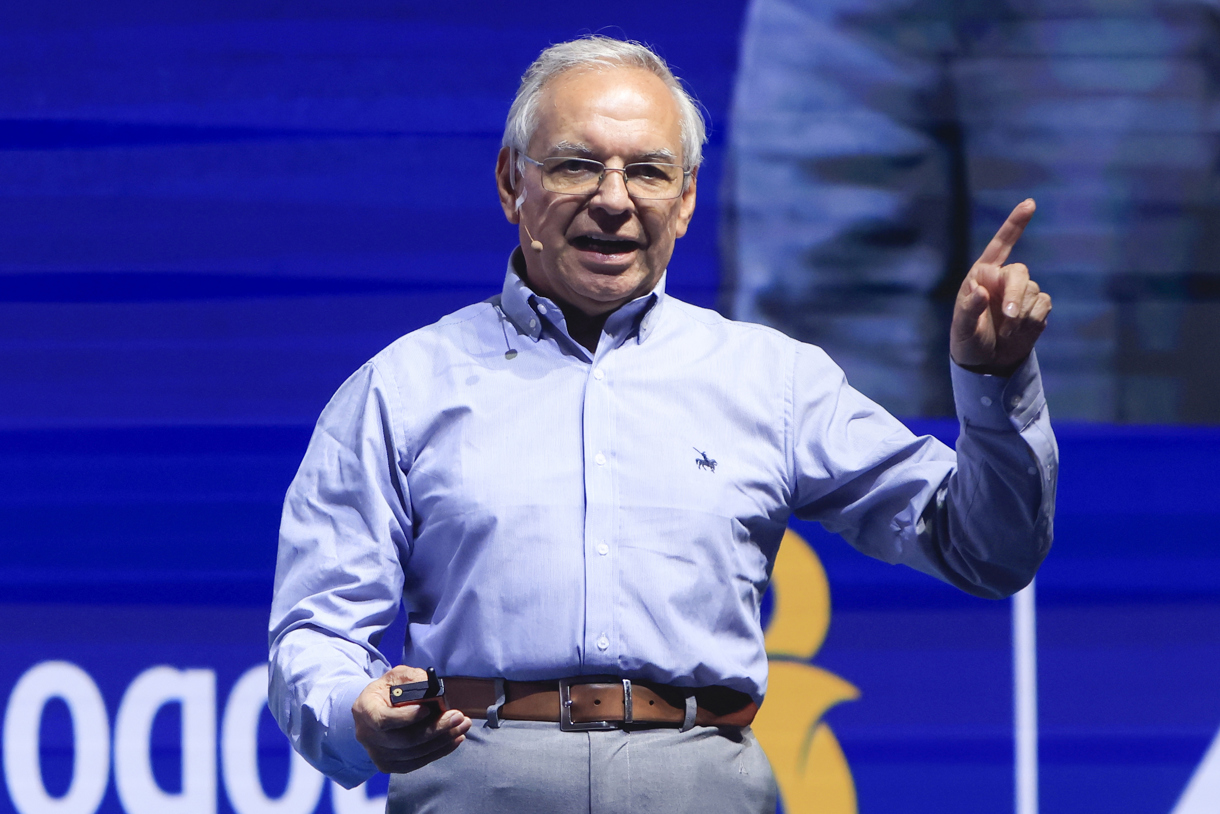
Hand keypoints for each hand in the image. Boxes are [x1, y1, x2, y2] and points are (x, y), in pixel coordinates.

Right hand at [351, 665, 471, 773]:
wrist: (377, 710)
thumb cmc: (390, 690)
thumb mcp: (399, 676)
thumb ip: (413, 679)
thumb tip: (432, 688)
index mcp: (365, 709)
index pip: (384, 720)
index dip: (407, 718)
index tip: (429, 709)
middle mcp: (367, 735)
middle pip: (404, 740)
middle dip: (436, 729)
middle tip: (458, 717)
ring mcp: (377, 754)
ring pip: (414, 754)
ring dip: (443, 740)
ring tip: (463, 726)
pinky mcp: (389, 765)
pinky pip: (417, 762)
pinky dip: (439, 751)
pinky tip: (455, 739)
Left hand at [950, 199, 1051, 374]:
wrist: (987, 362)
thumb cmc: (967, 340)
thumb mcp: (962, 328)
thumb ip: (969, 308)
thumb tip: (982, 291)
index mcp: (981, 275)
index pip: (1000, 245)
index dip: (1015, 224)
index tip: (1030, 203)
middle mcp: (1003, 279)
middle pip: (1020, 273)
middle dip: (1016, 295)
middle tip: (1009, 318)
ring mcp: (1022, 292)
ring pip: (1033, 292)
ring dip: (1021, 314)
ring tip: (1006, 331)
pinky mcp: (1037, 307)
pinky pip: (1043, 305)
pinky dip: (1032, 320)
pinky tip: (1020, 330)